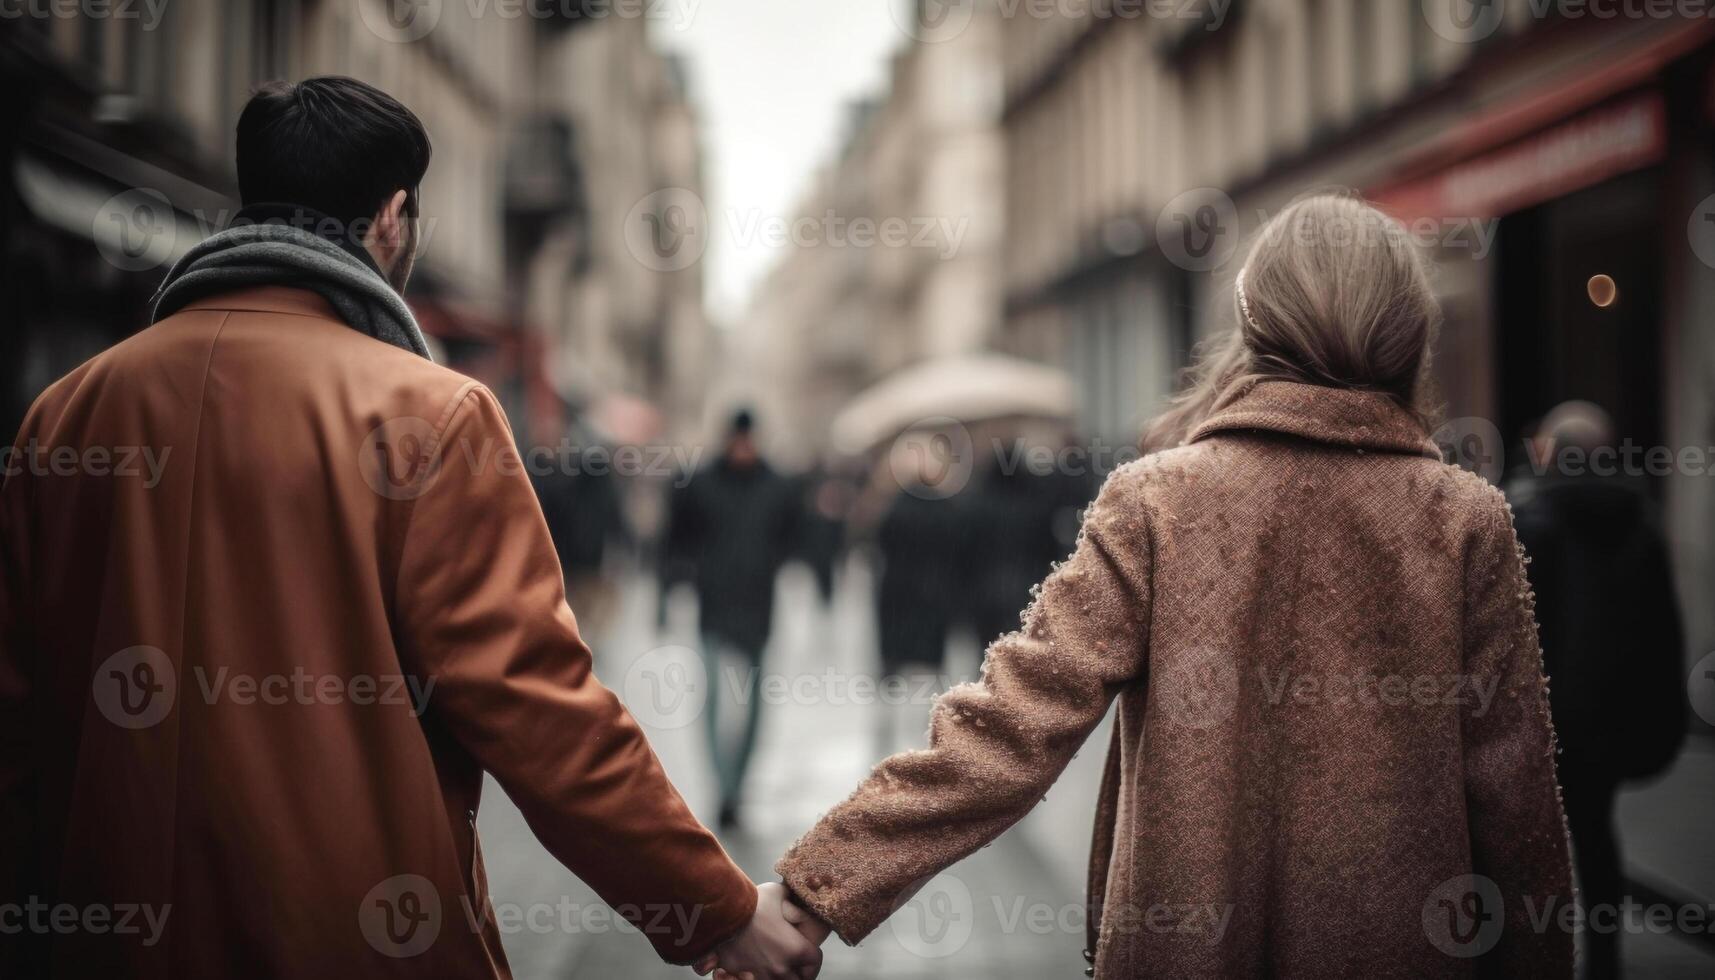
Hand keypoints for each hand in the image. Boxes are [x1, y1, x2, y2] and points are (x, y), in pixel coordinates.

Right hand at [693, 882, 822, 979]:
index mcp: (795, 948)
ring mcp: (761, 975)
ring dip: (777, 976)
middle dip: (796, 973)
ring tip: (771, 968)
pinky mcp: (740, 976)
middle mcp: (781, 967)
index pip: (814, 963)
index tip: (807, 957)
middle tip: (791, 965)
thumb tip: (795, 898)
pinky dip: (753, 978)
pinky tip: (750, 972)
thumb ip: (790, 898)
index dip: (812, 960)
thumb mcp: (777, 892)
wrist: (723, 912)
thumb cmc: (752, 901)